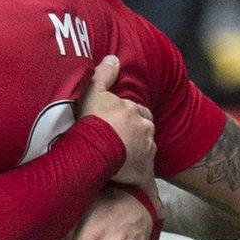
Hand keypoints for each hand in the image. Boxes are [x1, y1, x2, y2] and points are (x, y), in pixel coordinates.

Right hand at [76, 56, 153, 185]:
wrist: (96, 154)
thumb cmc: (93, 124)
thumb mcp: (92, 95)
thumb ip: (102, 76)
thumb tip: (113, 58)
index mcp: (134, 111)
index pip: (135, 111)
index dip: (124, 116)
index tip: (114, 123)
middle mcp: (145, 129)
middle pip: (142, 130)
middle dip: (134, 134)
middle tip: (118, 142)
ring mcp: (146, 151)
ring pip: (144, 150)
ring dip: (136, 154)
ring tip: (120, 162)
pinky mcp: (144, 171)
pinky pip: (144, 173)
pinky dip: (138, 175)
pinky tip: (129, 181)